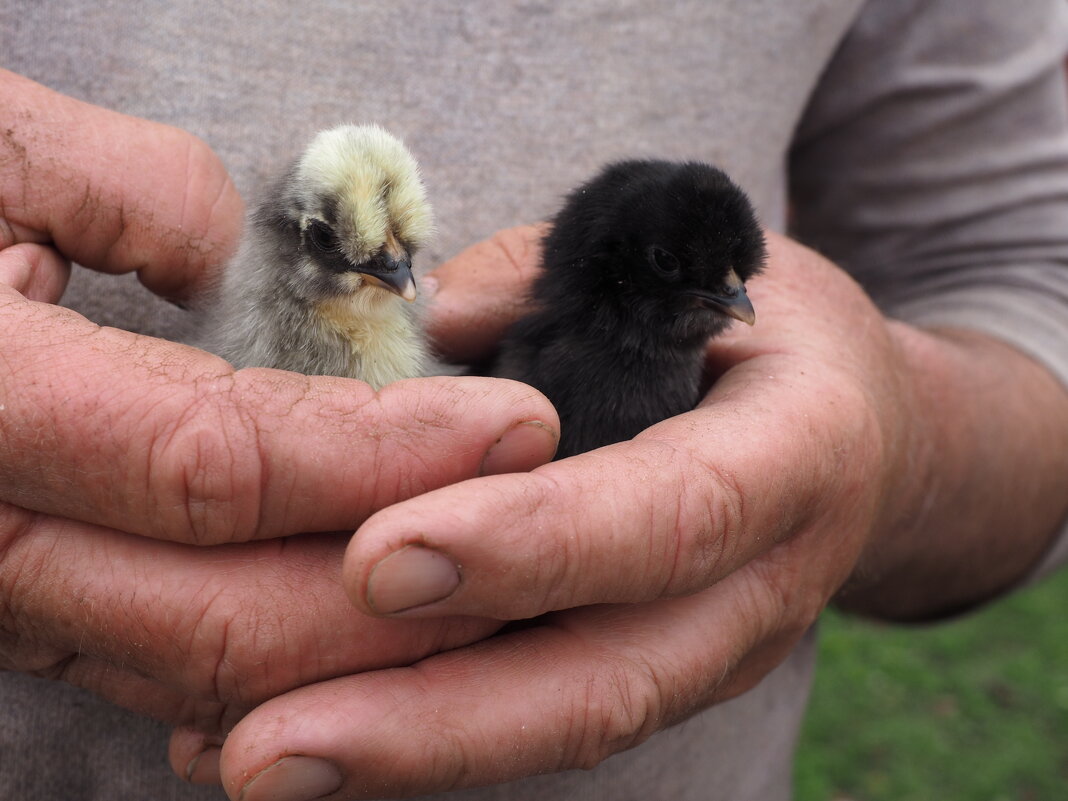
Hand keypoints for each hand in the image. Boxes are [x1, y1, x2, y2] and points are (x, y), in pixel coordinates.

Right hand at [0, 70, 559, 754]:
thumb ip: (122, 192)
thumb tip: (225, 255)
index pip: (215, 464)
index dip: (382, 450)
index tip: (513, 422)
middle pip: (219, 612)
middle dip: (401, 590)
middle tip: (531, 519)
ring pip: (192, 666)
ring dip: (355, 644)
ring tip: (484, 581)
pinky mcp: (12, 603)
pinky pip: (152, 665)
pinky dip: (268, 661)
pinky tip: (360, 632)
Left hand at [201, 224, 1067, 799]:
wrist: (858, 428)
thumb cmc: (761, 326)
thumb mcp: (686, 262)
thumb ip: (549, 282)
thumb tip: (425, 332)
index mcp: (798, 451)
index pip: (674, 512)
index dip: (538, 543)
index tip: (379, 562)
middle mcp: (767, 581)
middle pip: (613, 678)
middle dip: (439, 719)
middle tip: (268, 745)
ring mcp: (718, 649)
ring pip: (572, 724)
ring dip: (415, 756)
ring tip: (257, 763)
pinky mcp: (663, 673)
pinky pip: (549, 716)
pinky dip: (431, 738)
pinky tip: (310, 737)